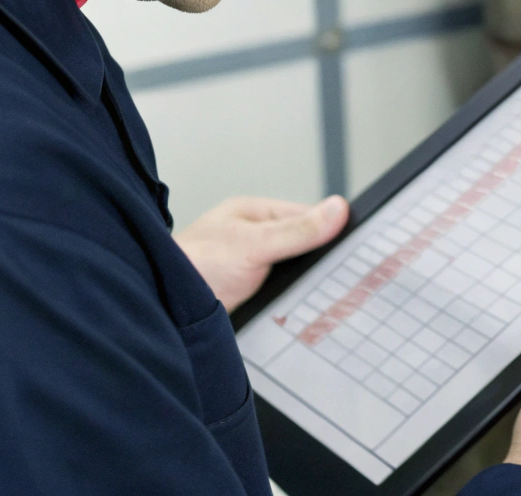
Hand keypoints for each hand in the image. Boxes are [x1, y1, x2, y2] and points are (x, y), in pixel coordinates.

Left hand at [175, 195, 348, 308]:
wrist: (162, 312)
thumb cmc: (193, 266)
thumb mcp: (253, 245)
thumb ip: (297, 231)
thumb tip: (337, 209)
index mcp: (255, 214)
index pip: (307, 216)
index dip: (331, 230)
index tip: (357, 245)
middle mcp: (254, 238)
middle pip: (303, 246)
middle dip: (321, 262)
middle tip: (348, 278)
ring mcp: (252, 267)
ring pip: (294, 273)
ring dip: (306, 286)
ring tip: (330, 298)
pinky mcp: (249, 295)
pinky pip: (282, 295)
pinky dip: (294, 303)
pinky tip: (305, 312)